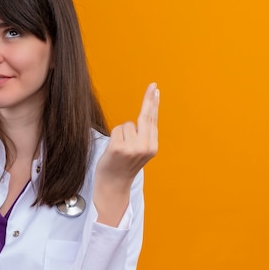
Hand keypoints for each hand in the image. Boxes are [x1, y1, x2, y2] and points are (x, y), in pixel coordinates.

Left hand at [93, 83, 159, 225]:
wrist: (113, 184)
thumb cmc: (123, 165)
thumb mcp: (139, 152)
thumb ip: (144, 135)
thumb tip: (145, 114)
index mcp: (152, 147)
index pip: (153, 120)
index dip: (153, 104)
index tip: (155, 90)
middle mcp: (145, 147)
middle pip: (145, 116)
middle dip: (149, 100)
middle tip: (152, 85)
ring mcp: (133, 147)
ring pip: (126, 125)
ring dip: (121, 134)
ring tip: (120, 149)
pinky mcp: (120, 148)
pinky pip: (117, 130)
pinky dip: (113, 137)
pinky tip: (114, 151)